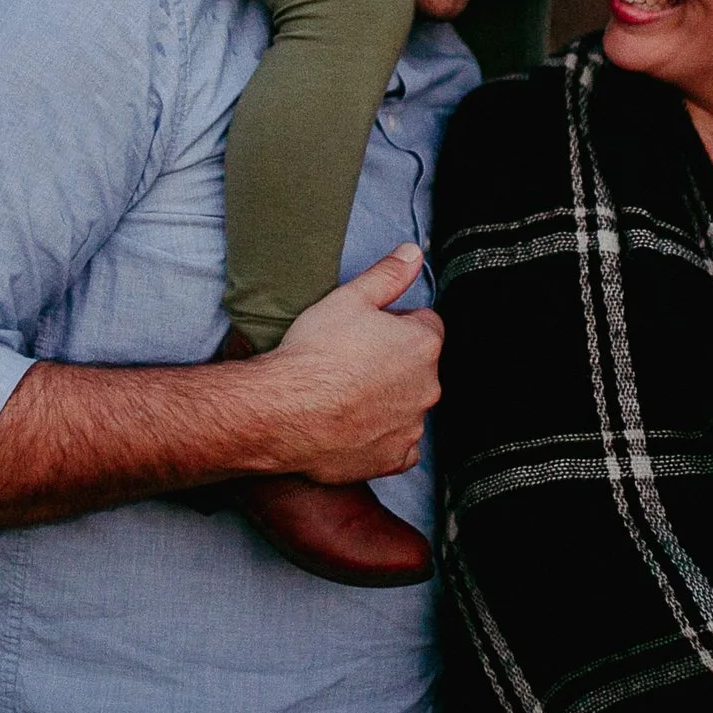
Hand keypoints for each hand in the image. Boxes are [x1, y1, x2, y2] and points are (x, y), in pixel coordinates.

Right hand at [256, 244, 442, 483]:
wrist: (283, 411)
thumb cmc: (314, 353)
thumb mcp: (349, 299)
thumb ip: (388, 275)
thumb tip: (413, 254)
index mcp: (423, 344)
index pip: (424, 324)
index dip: (393, 323)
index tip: (365, 331)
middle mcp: (428, 387)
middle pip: (417, 366)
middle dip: (393, 362)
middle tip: (350, 362)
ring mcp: (412, 425)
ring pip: (407, 404)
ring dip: (387, 399)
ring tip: (345, 395)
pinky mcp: (395, 457)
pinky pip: (399, 444)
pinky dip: (382, 437)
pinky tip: (353, 426)